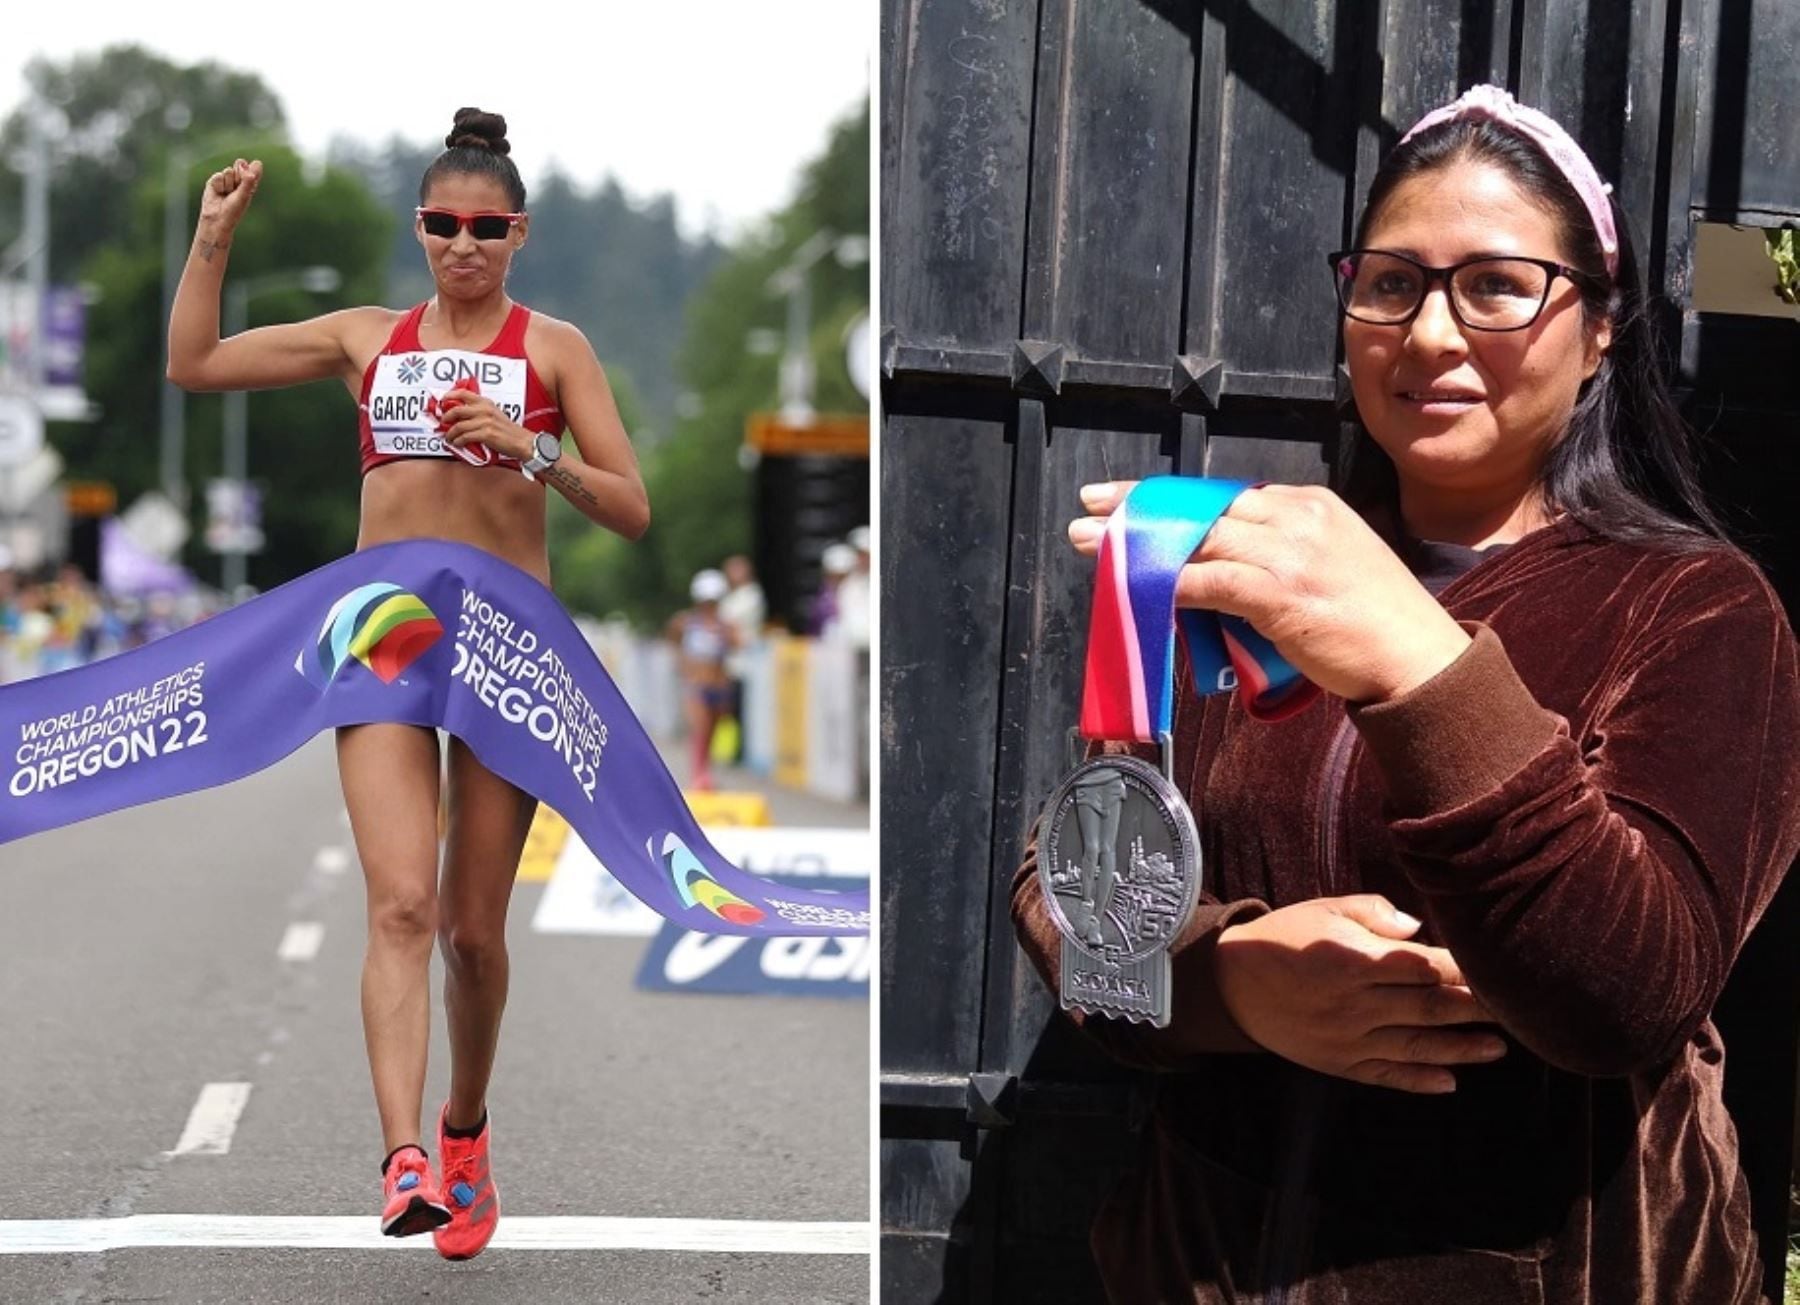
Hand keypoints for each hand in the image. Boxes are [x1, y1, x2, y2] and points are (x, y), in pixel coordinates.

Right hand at [198, 158, 261, 234]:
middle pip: (240, 164)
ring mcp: (226, 179)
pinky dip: (219, 185)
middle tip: (236, 188)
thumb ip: (247, 180)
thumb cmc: (234, 210)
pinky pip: (218, 175)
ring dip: (228, 184)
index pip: (255, 168)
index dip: (252, 170)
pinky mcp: (215, 181)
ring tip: (226, 194)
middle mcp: (238, 180)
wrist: (217, 218)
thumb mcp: (244, 195)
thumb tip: (245, 164)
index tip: (250, 176)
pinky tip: (218, 192)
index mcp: (250, 183)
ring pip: (228, 171)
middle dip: (239, 174)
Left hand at [438, 389, 532, 462]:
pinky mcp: (486, 434)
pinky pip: (465, 437)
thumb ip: (479, 412)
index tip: (443, 402)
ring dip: (451, 434)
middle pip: (456, 410)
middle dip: (446, 417)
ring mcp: (485, 422)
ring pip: (459, 426)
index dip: (449, 396)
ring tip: (449, 438)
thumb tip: (461, 415)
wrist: (522, 441)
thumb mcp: (494, 414)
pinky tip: (458, 443)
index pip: (463, 393)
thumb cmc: (508, 430)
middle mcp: (484, 410)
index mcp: (486, 403)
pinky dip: (459, 441)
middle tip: (443, 422)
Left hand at [1070, 481, 1470, 703]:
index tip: (1130, 499)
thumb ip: (1278, 554)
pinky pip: (1212, 580)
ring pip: (1200, 538)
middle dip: (1143, 507)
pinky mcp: (1281, 592)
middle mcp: (1297, 517)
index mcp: (1308, 504)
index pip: (1225, 493)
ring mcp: (1290, 552)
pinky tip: (1141, 586)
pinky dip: (1171, 582)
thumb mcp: (1329, 563)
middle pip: (1203, 505)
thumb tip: (1218, 568)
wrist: (1419, 658)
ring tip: (1096, 545)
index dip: (1172, 497)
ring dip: (1142, 543)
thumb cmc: (1374, 623)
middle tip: (1093, 509)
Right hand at [1214, 895, 1506, 1093]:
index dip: (1463, 969)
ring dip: (1462, 1049)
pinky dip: (1419, 1080)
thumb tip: (1420, 930)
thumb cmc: (1286, 936)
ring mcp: (1348, 1038)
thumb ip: (1375, 914)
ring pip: (1416, 1046)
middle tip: (1520, 1009)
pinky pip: (1386, 1075)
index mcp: (1353, 959)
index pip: (1423, 965)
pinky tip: (1451, 1082)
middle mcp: (1355, 1003)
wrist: (1233, 982)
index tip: (1499, 969)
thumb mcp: (1325, 908)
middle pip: (1429, 1008)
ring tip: (1500, 1048)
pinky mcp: (1339, 1063)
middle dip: (1477, 1009)